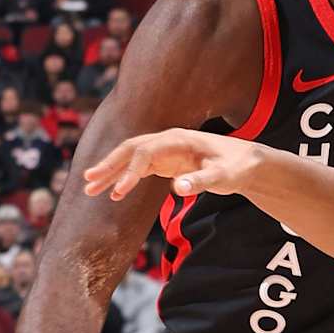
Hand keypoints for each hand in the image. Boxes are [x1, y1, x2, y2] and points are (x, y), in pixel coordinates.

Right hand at [82, 129, 260, 202]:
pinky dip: (123, 178)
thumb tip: (178, 189)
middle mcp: (166, 141)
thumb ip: (200, 181)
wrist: (245, 162)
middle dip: (109, 164)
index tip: (118, 192)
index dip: (130, 172)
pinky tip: (111, 191)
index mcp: (177, 139)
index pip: (145, 153)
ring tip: (89, 188)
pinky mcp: (165, 162)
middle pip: (130, 150)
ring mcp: (164, 151)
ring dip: (110, 172)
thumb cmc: (235, 166)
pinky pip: (138, 168)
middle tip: (88, 180)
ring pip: (130, 159)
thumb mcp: (223, 176)